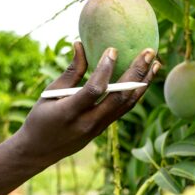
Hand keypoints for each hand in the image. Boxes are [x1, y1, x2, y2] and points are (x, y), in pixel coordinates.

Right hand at [14, 41, 159, 166]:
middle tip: (149, 52)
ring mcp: (97, 129)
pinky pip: (123, 110)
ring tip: (155, 63)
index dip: (105, 69)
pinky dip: (134, 93)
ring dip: (143, 83)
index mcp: (69, 112)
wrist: (39, 151)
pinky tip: (143, 79)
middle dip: (136, 73)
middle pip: (119, 98)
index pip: (93, 90)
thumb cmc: (40, 117)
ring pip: (126, 105)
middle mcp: (87, 123)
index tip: (113, 49)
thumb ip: (70, 71)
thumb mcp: (50, 93)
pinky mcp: (102, 130)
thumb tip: (80, 44)